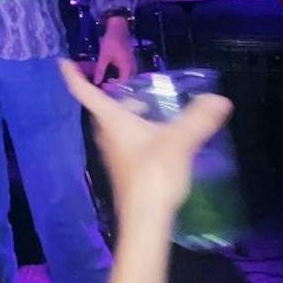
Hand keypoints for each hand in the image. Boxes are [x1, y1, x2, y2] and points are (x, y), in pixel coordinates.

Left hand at [60, 59, 230, 220]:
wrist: (146, 221)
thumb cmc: (154, 175)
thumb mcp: (180, 141)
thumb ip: (199, 119)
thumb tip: (220, 99)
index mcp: (113, 121)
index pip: (86, 93)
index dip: (73, 76)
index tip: (63, 61)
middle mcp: (108, 136)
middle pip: (105, 111)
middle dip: (117, 100)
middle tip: (137, 94)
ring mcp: (115, 156)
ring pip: (117, 129)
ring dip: (130, 119)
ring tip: (153, 115)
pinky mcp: (126, 172)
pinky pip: (128, 145)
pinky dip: (140, 136)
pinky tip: (162, 143)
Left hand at [93, 16, 137, 84]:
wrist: (118, 27)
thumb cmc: (111, 42)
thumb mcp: (103, 56)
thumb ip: (100, 70)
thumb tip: (96, 82)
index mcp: (127, 67)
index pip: (122, 82)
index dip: (113, 85)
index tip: (104, 85)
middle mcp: (132, 66)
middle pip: (127, 79)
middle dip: (117, 82)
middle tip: (106, 83)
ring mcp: (132, 62)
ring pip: (127, 74)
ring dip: (119, 77)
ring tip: (109, 78)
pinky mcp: (130, 58)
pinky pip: (127, 69)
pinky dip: (121, 72)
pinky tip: (112, 71)